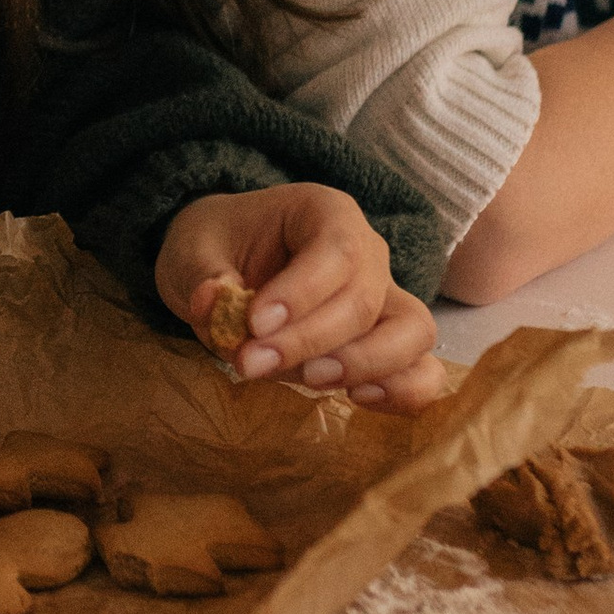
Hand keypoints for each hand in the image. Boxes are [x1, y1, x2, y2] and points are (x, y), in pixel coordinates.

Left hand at [157, 184, 445, 413]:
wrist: (228, 263)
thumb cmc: (217, 247)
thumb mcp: (192, 251)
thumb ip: (202, 275)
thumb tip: (213, 301)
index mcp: (325, 213)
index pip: (336, 249)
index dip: (301, 293)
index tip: (253, 325)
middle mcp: (368, 251)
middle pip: (365, 298)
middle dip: (310, 340)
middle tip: (250, 364)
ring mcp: (385, 298)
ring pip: (413, 331)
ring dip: (364, 364)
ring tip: (309, 382)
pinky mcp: (387, 343)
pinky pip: (422, 369)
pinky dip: (403, 391)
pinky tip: (356, 400)